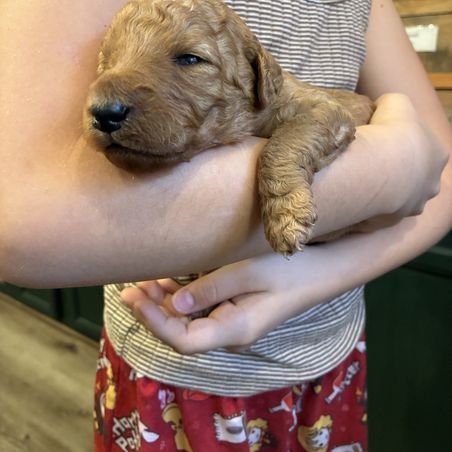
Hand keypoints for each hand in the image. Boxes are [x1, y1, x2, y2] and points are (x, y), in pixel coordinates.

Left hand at [121, 252, 325, 353]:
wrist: (321, 273)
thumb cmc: (289, 269)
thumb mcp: (249, 273)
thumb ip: (211, 289)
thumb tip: (174, 302)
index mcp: (235, 330)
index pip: (184, 340)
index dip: (155, 322)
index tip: (135, 297)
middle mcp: (231, 335)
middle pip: (182, 333)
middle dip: (153, 312)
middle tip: (129, 287)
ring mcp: (233, 325)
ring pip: (189, 323)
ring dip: (164, 305)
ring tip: (141, 283)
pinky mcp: (234, 313)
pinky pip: (200, 313)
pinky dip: (180, 299)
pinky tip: (166, 283)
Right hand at [369, 93, 447, 216]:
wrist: (375, 169)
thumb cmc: (389, 134)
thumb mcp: (395, 102)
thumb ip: (393, 103)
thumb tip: (381, 108)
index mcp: (438, 155)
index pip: (424, 150)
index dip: (403, 145)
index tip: (384, 142)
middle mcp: (431, 185)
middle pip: (415, 179)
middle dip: (399, 174)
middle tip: (374, 164)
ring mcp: (412, 207)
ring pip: (400, 200)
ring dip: (386, 194)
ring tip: (364, 184)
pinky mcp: (390, 222)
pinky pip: (378, 216)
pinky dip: (368, 209)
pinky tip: (355, 198)